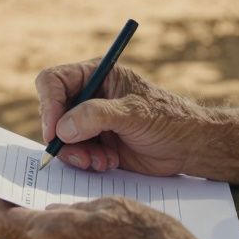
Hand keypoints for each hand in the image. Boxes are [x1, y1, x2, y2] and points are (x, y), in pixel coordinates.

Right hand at [37, 62, 207, 175]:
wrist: (189, 147)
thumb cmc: (168, 120)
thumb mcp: (133, 113)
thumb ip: (96, 116)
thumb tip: (62, 128)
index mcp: (96, 74)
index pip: (54, 81)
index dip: (49, 104)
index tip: (54, 132)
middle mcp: (89, 95)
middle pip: (53, 112)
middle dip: (62, 137)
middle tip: (80, 155)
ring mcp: (90, 121)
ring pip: (61, 137)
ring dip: (75, 153)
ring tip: (100, 162)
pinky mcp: (95, 143)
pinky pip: (74, 153)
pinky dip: (85, 162)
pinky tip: (108, 164)